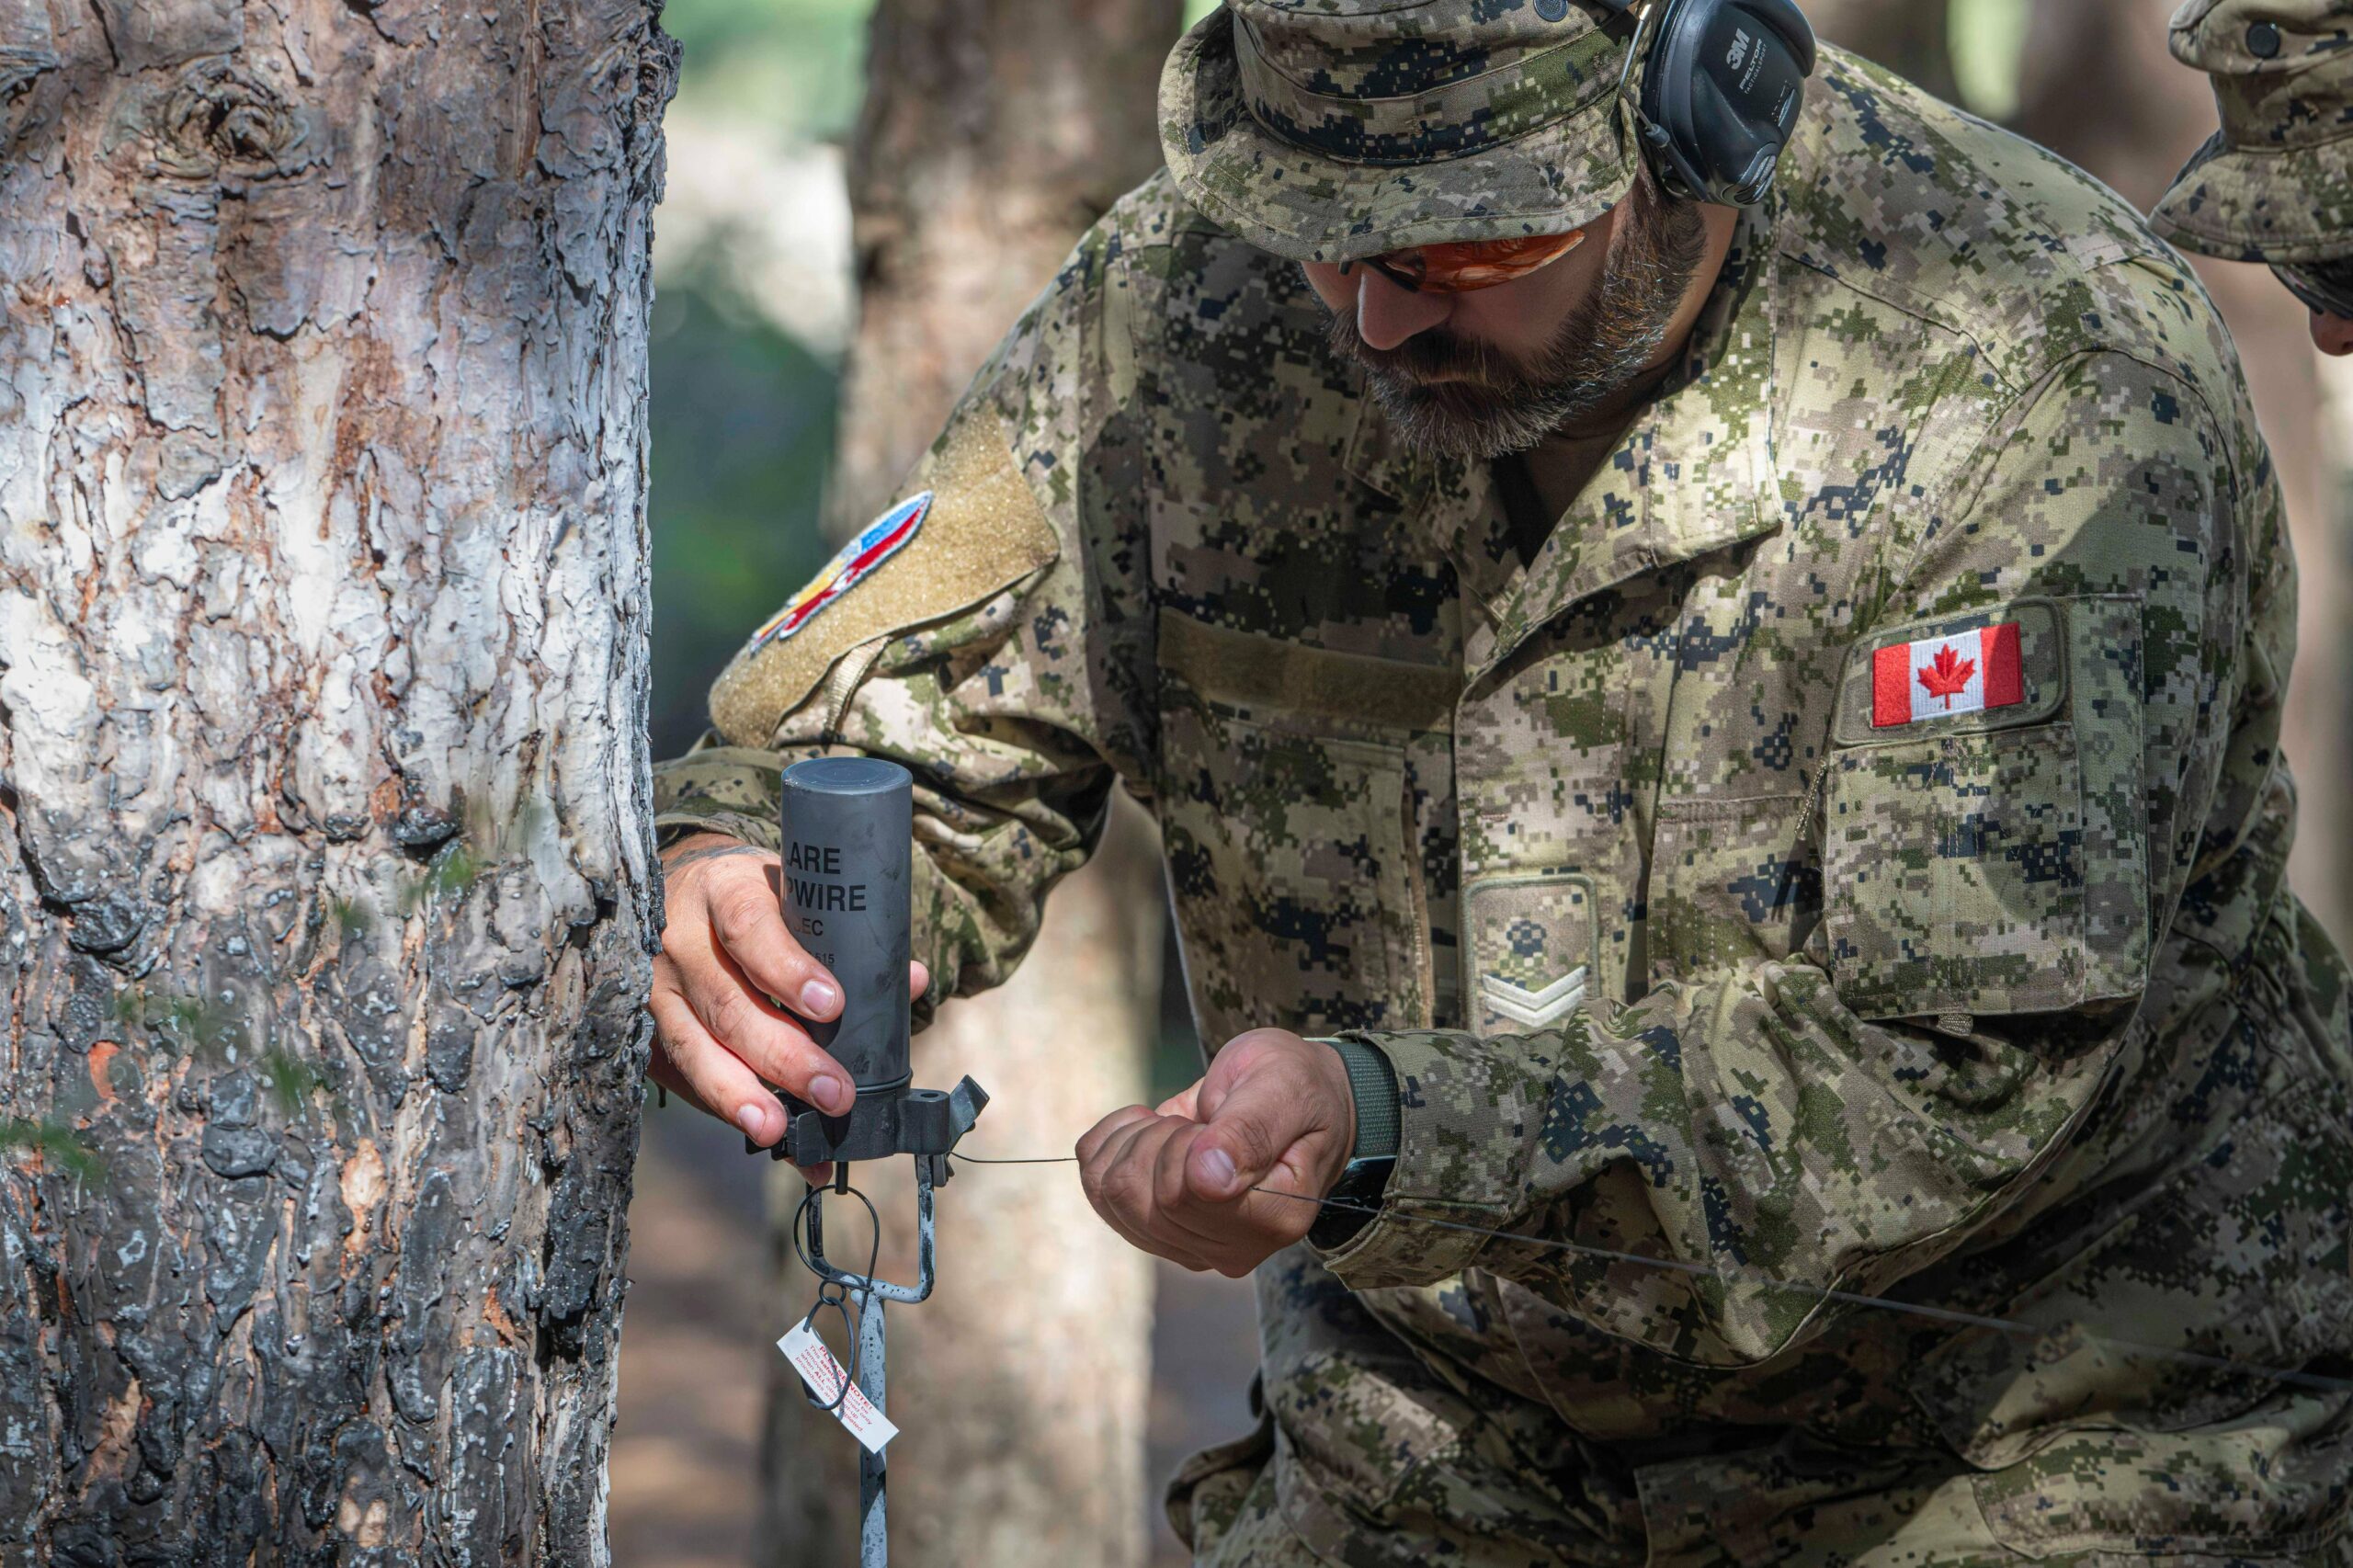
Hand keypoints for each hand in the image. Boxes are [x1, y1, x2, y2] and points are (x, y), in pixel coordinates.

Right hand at [650, 832, 928, 1170]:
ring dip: (740, 1095)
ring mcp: (655, 988)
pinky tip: (769, 1139)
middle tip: (836, 1094)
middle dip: (784, 1057)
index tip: (833, 1006)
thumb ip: (847, 937)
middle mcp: (680, 940)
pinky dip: (726, 1110)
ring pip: (694, 1047)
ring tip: (779, 1131)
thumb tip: (911, 981)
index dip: (789, 970)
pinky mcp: (646, 1028)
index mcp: (723, 891)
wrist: (678, 894)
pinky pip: (682, 1076)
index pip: (751, 928)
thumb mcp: (795, 897)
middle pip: (728, 1005)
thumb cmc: (755, 901)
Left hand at [1076, 1028, 1355, 1276]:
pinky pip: (1096, 1188)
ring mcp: (1192, 1245)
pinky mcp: (1158, 1232)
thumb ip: (1249, 1131)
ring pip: (1111, 1195)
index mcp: (1275, 1216)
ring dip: (1134, 1139)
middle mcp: (1233, 1247)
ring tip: (1179, 1125)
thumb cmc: (1295, 1087)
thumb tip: (1207, 1180)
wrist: (1290, 1096)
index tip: (1215, 1118)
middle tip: (1201, 1119)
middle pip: (1140, 1198)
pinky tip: (1153, 1129)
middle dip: (1158, 1136)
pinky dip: (1112, 1142)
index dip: (1182, 1143)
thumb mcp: (1282, 1087)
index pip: (1184, 1196)